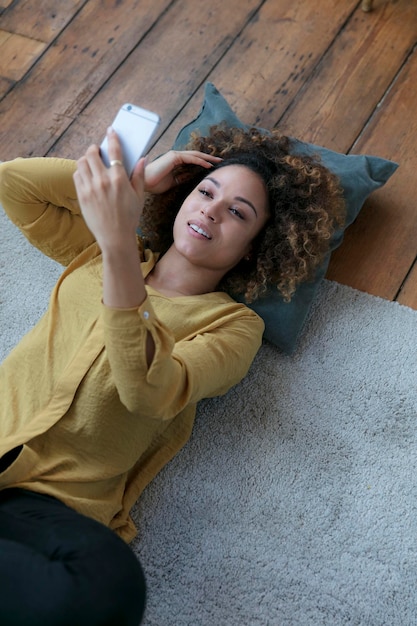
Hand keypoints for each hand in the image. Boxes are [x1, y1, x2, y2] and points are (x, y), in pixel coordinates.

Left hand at [73, 128, 144, 251]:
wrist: (115, 237)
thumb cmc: (129, 217)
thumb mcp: (139, 196)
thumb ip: (139, 175)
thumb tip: (143, 158)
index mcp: (119, 179)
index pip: (114, 151)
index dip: (112, 138)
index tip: (111, 131)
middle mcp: (103, 181)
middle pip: (92, 153)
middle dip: (94, 148)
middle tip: (97, 150)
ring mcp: (90, 188)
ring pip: (81, 163)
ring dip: (86, 159)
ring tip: (91, 162)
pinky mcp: (81, 196)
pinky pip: (77, 176)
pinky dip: (81, 172)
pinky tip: (86, 175)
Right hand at [133, 149, 221, 194]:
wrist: (143, 183)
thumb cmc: (154, 184)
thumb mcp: (172, 182)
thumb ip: (180, 178)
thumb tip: (189, 178)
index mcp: (175, 161)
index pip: (192, 160)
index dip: (203, 162)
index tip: (213, 166)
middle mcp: (175, 156)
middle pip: (196, 155)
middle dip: (209, 158)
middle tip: (220, 160)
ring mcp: (174, 155)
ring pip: (195, 155)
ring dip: (207, 158)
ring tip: (218, 161)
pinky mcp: (173, 157)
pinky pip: (190, 158)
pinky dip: (200, 161)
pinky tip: (208, 165)